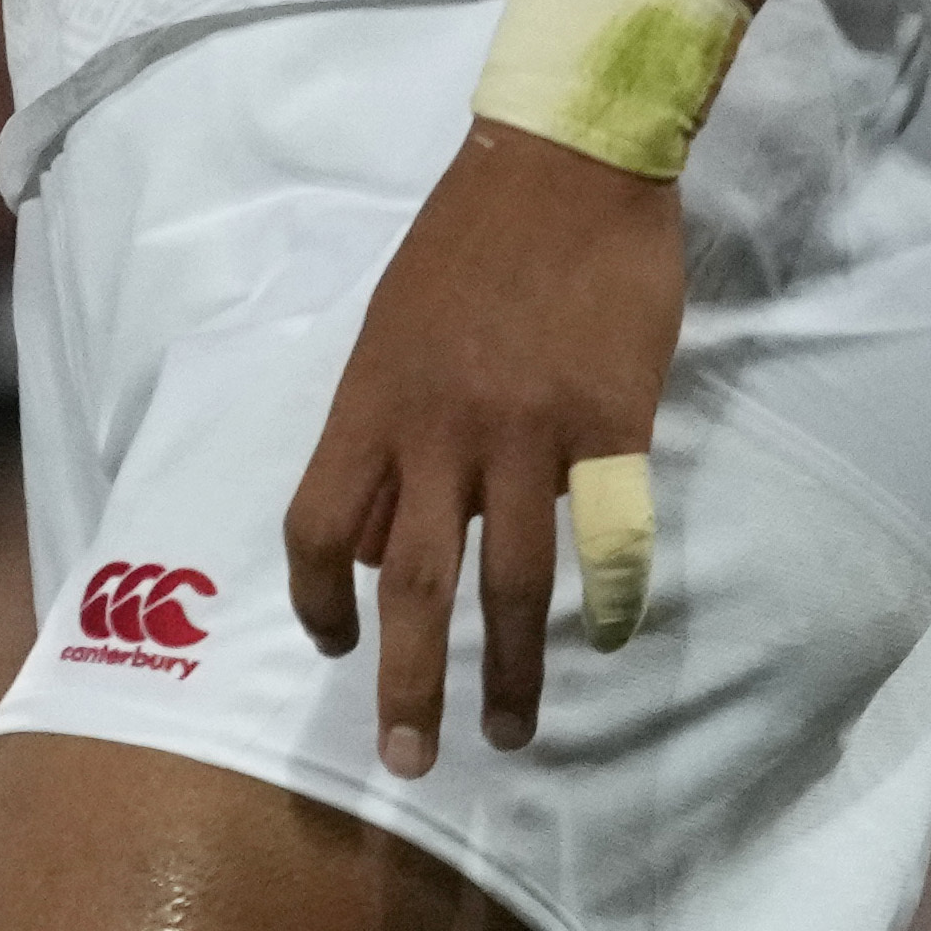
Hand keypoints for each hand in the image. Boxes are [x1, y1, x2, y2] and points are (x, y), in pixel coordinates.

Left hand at [288, 121, 685, 771]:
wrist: (563, 167)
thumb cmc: (468, 244)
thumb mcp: (393, 329)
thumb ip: (389, 427)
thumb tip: (394, 530)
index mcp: (370, 399)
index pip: (320, 526)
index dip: (321, 599)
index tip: (336, 647)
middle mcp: (439, 428)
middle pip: (414, 583)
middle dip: (406, 683)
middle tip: (409, 763)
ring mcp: (528, 432)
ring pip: (512, 583)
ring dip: (508, 672)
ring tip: (509, 732)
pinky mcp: (610, 428)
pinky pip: (606, 541)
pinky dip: (604, 602)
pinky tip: (603, 641)